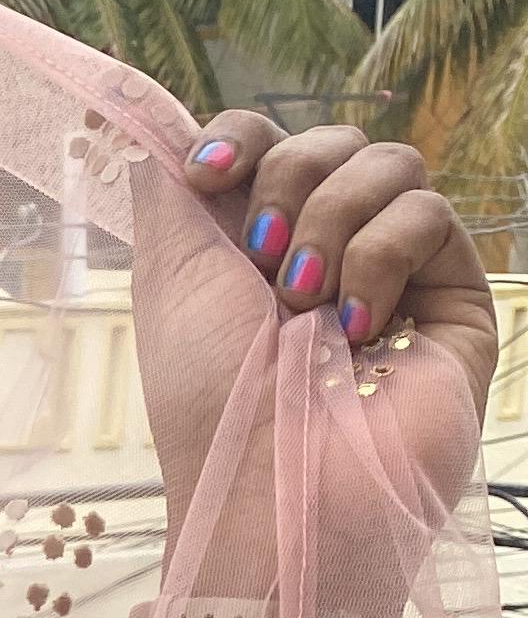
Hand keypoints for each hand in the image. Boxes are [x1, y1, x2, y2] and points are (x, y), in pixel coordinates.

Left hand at [166, 117, 495, 551]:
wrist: (272, 489)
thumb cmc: (212, 402)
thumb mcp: (169, 280)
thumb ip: (169, 193)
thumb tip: (163, 128)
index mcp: (256, 248)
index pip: (271, 142)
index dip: (243, 136)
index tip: (206, 174)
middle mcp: (328, 254)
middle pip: (332, 141)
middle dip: (289, 183)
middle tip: (264, 263)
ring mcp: (396, 276)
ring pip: (390, 164)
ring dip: (334, 223)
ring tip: (306, 304)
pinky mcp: (454, 301)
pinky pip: (429, 216)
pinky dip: (380, 258)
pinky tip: (358, 328)